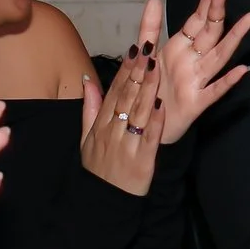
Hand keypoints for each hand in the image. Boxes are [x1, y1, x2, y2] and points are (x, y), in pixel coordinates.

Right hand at [79, 0, 164, 195]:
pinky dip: (156, 121)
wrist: (101, 201)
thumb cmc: (97, 167)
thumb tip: (88, 80)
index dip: (126, 69)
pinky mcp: (142, 161)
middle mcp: (113, 131)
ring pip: (139, 113)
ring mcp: (127, 145)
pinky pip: (150, 137)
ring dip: (148, 89)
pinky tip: (163, 104)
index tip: (136, 48)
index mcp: (101, 124)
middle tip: (148, 47)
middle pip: (127, 97)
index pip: (115, 91)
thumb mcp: (86, 137)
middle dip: (138, 71)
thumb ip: (89, 108)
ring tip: (157, 67)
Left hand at [158, 0, 249, 145]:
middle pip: (210, 31)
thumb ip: (150, 26)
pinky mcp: (197, 102)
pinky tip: (242, 70)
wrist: (144, 124)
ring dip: (234, 38)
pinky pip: (215, 90)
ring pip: (219, 56)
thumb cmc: (150, 88)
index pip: (198, 18)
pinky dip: (228, 80)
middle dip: (217, 9)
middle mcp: (193, 60)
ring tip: (249, 20)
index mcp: (180, 47)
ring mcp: (198, 80)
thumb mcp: (146, 53)